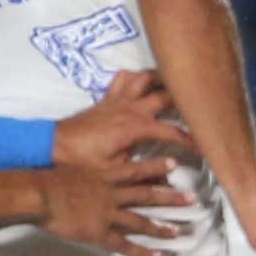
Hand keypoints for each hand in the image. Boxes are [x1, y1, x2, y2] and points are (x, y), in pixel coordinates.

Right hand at [37, 147, 195, 255]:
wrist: (39, 194)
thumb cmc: (47, 180)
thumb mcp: (70, 169)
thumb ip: (84, 172)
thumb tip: (84, 172)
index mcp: (104, 176)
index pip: (136, 170)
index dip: (156, 167)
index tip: (174, 164)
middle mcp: (111, 193)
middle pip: (146, 195)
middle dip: (171, 197)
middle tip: (192, 198)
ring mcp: (107, 214)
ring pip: (141, 221)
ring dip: (162, 226)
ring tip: (180, 231)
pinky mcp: (99, 233)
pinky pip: (125, 245)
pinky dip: (143, 251)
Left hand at [55, 67, 194, 182]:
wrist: (52, 146)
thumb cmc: (82, 160)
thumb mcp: (116, 172)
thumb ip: (144, 172)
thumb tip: (167, 178)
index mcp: (136, 127)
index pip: (172, 132)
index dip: (190, 140)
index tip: (203, 148)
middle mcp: (130, 108)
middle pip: (165, 94)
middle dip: (184, 98)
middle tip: (198, 104)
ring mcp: (118, 100)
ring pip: (144, 77)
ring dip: (160, 78)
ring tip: (174, 83)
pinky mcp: (106, 99)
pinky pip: (123, 79)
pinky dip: (134, 78)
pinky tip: (140, 84)